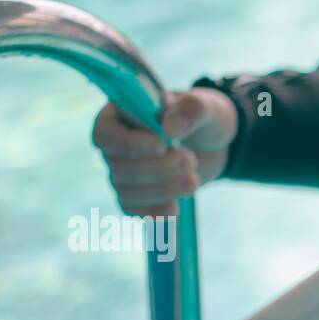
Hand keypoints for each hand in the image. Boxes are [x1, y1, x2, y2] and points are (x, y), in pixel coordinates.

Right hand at [91, 87, 238, 216]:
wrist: (213, 145)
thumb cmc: (203, 118)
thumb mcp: (207, 107)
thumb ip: (191, 109)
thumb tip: (167, 128)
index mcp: (120, 116)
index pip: (105, 135)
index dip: (131, 145)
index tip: (162, 144)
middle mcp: (114, 146)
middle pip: (119, 167)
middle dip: (159, 169)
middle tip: (190, 160)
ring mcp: (122, 173)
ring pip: (128, 191)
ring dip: (164, 190)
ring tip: (193, 180)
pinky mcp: (136, 196)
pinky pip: (134, 210)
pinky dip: (156, 212)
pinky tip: (176, 207)